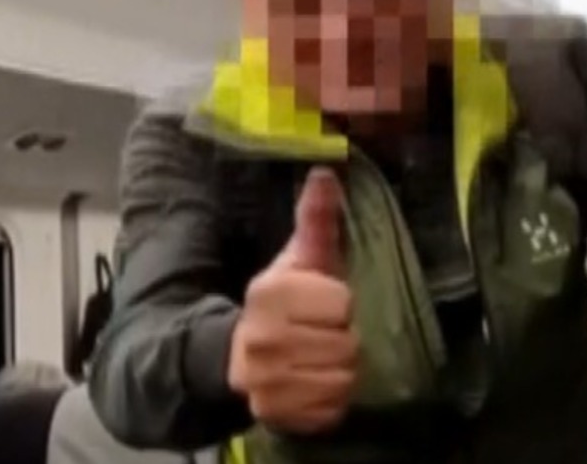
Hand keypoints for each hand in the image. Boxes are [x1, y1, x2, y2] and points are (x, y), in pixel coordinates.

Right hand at [228, 168, 357, 432]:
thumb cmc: (286, 301)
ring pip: (342, 378)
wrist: (240, 355)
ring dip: (339, 370)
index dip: (340, 303)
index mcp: (269, 293)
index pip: (342, 303)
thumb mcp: (300, 259)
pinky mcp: (274, 414)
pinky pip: (331, 409)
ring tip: (319, 357)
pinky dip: (330, 400)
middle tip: (322, 333)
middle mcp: (261, 338)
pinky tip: (313, 383)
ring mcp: (264, 381)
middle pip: (346, 343)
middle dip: (342, 339)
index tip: (322, 304)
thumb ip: (316, 219)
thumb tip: (326, 172)